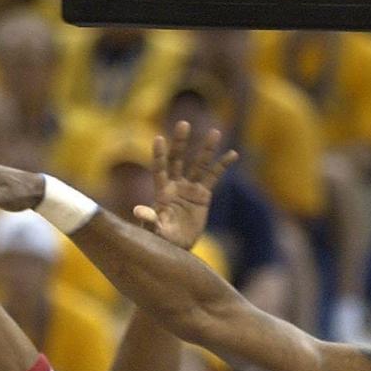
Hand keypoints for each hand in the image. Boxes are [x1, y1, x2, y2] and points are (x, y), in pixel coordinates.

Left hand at [134, 120, 236, 250]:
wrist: (177, 246)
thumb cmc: (161, 239)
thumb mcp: (155, 230)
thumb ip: (149, 219)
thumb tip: (137, 210)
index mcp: (161, 191)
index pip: (159, 169)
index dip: (159, 155)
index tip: (158, 138)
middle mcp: (175, 185)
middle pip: (177, 160)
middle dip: (180, 143)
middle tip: (183, 124)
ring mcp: (189, 188)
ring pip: (198, 165)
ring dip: (206, 149)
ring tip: (215, 132)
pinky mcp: (203, 195)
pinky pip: (214, 177)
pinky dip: (222, 165)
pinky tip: (232, 154)